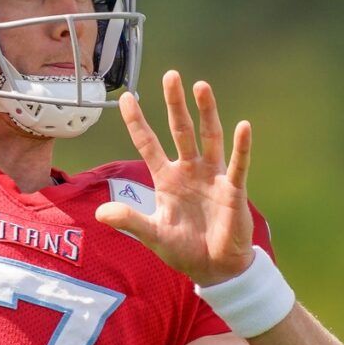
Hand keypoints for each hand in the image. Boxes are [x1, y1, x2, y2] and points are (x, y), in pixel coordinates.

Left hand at [95, 70, 254, 285]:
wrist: (215, 269)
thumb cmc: (184, 250)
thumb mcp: (153, 235)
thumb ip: (130, 221)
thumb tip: (100, 213)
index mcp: (167, 179)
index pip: (148, 144)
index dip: (137, 121)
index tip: (127, 97)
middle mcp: (189, 171)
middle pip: (180, 130)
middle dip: (175, 104)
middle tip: (170, 75)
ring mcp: (212, 177)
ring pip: (209, 137)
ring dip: (206, 112)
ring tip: (201, 87)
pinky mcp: (233, 189)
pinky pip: (237, 164)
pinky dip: (241, 146)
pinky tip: (243, 126)